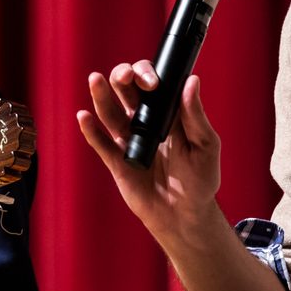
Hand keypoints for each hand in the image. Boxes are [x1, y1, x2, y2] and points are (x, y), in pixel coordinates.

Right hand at [77, 61, 222, 240]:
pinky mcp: (117, 161)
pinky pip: (101, 143)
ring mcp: (129, 140)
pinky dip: (91, 130)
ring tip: (95, 79)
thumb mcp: (205, 145)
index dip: (147, 74)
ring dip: (100, 95)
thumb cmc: (200, 180)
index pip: (152, 83)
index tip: (152, 82)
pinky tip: (84, 116)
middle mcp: (145, 121)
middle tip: (126, 76)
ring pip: (109, 112)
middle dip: (122, 77)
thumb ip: (195, 116)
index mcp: (167, 113)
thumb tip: (192, 81)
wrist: (184, 216)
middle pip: (125, 90)